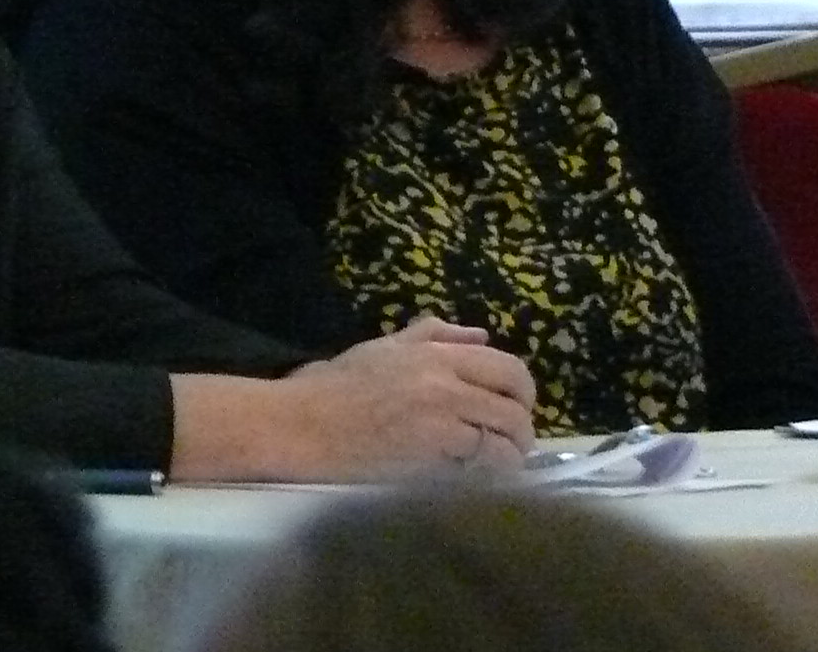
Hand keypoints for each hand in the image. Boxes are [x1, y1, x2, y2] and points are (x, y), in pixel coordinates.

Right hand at [279, 316, 538, 479]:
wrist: (294, 426)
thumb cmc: (330, 387)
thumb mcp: (383, 347)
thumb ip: (434, 335)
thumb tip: (480, 333)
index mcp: (438, 354)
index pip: (509, 368)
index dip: (523, 393)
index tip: (518, 409)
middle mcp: (446, 383)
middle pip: (514, 407)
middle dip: (522, 429)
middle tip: (514, 445)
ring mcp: (439, 421)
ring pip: (503, 440)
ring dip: (509, 457)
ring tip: (500, 469)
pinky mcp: (427, 457)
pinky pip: (478, 467)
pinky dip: (486, 476)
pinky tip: (477, 483)